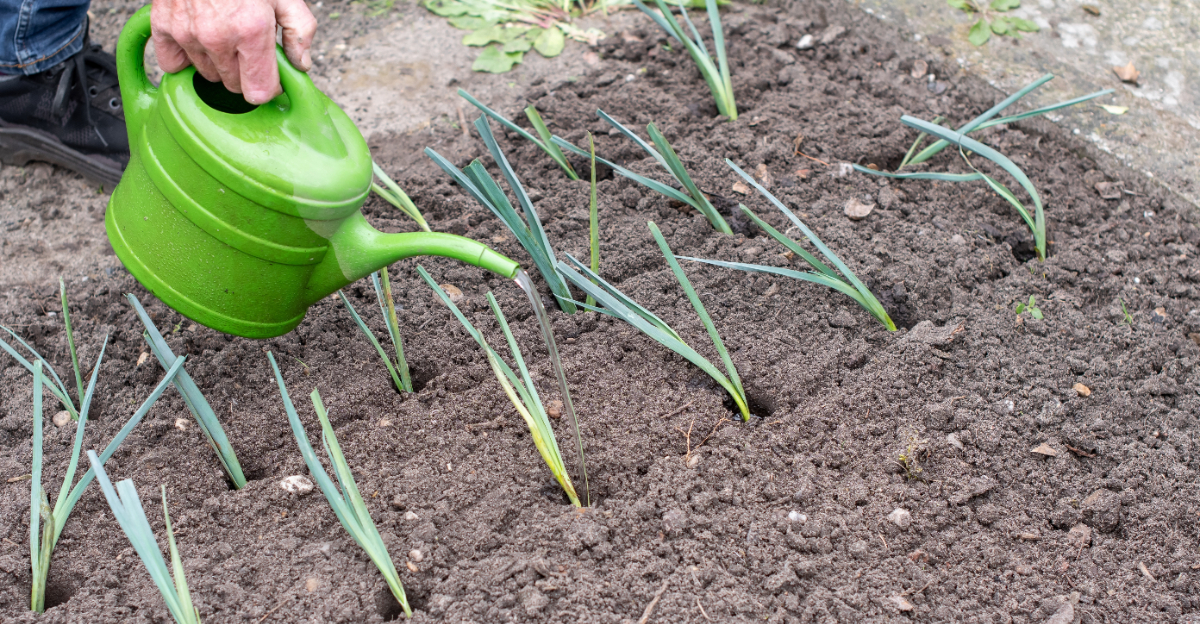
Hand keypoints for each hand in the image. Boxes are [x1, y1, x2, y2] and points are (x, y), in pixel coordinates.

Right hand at [151, 0, 317, 104]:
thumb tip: (300, 64)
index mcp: (251, 31)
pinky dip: (185, 58)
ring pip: (207, 74)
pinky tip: (199, 42)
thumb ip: (299, 32)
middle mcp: (217, 38)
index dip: (269, 87)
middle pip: (233, 86)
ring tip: (226, 35)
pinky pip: (172, 64)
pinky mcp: (163, 26)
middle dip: (246, 72)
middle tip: (250, 46)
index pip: (258, 91)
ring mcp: (187, 33)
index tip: (271, 76)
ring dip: (219, 63)